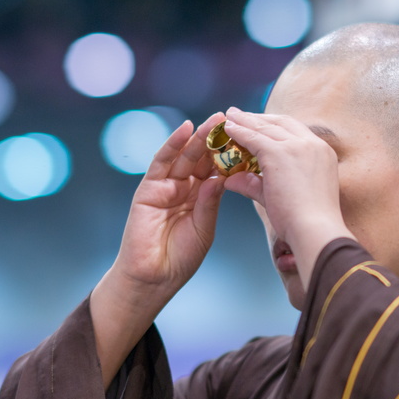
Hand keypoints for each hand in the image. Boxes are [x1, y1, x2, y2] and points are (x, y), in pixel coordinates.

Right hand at [113, 113, 225, 294]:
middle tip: (234, 120)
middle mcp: (184, 188)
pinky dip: (172, 144)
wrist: (154, 278)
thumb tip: (221, 176)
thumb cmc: (181, 258)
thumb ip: (210, 202)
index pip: (217, 169)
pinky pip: (161, 162)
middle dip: (217, 139)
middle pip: (202, 158)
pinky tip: (185, 129)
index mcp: (200, 197)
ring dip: (199, 137)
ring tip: (216, 120)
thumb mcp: (204, 228)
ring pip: (185, 156)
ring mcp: (166, 186)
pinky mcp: (149, 188)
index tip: (249, 138)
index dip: (231, 154)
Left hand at [222, 107, 352, 285]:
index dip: (274, 126)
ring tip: (229, 116)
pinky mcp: (280, 153)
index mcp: (322, 153)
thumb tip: (230, 179)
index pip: (295, 131)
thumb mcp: (280, 196)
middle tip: (239, 114)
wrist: (315, 232)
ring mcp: (298, 146)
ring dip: (246, 120)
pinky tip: (227, 129)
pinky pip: (254, 137)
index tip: (258, 124)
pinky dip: (239, 131)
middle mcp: (313, 145)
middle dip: (258, 118)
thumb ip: (255, 184)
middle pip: (281, 123)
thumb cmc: (304, 223)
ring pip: (267, 127)